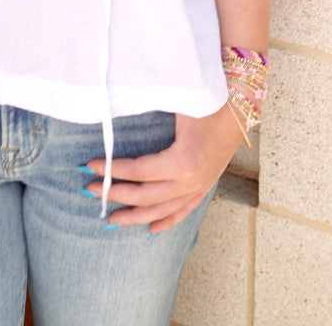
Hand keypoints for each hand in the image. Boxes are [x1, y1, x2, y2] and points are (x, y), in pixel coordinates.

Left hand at [84, 105, 242, 232]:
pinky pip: (183, 211)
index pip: (138, 172)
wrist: (240, 107)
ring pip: (162, 211)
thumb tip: (115, 112)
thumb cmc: (207, 100)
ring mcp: (199, 187)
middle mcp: (191, 181)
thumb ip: (148, 113)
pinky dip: (166, 222)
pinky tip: (151, 230)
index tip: (90, 166)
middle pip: (146, 196)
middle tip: (91, 190)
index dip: (112, 170)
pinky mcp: (205, 187)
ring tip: (111, 219)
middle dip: (116, 194)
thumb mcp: (177, 106)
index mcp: (183, 161)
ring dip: (135, 216)